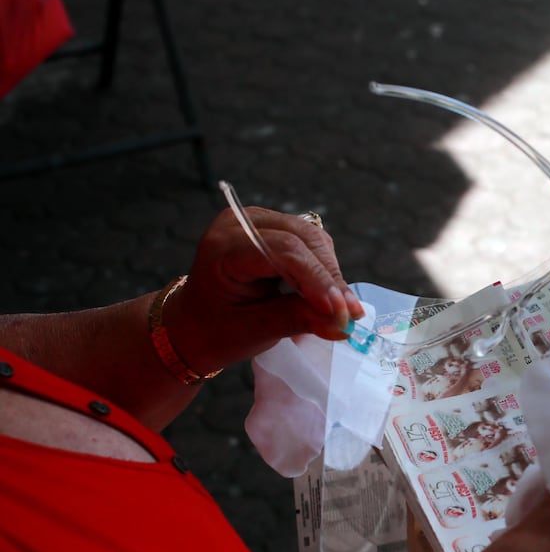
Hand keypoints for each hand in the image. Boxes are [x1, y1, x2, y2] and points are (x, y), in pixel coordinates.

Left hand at [165, 206, 366, 373]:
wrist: (195, 323)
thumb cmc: (217, 329)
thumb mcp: (254, 330)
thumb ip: (298, 320)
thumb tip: (342, 325)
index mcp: (222, 248)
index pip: (282, 252)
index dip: (316, 280)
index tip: (341, 312)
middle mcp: (239, 223)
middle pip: (302, 239)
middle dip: (330, 277)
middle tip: (351, 314)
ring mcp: (257, 221)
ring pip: (312, 238)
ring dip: (331, 273)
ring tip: (342, 309)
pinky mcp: (274, 227)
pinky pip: (311, 242)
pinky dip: (325, 269)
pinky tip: (329, 295)